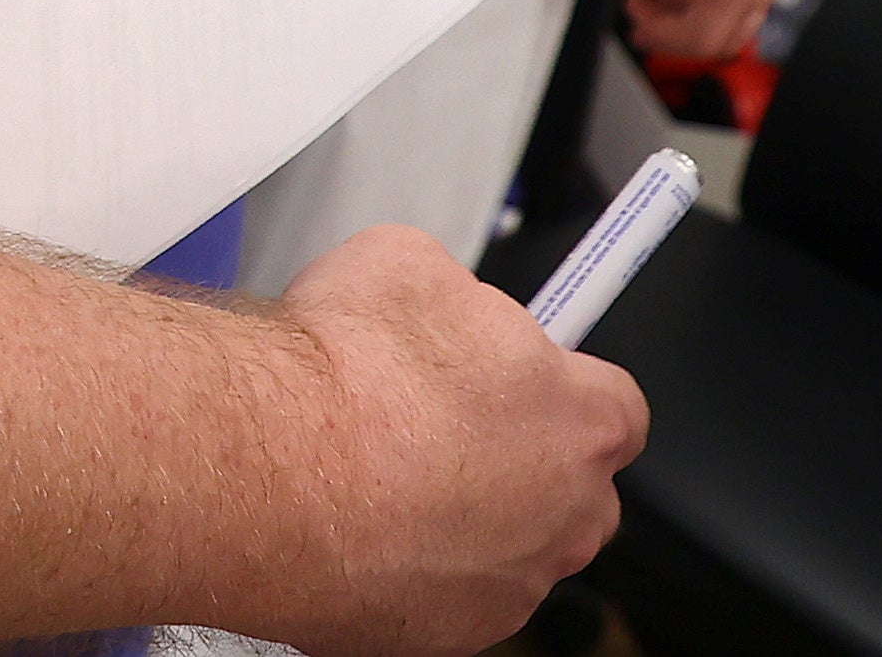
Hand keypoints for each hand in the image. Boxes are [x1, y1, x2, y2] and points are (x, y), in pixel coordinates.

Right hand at [220, 226, 647, 653]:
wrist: (267, 466)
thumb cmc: (344, 375)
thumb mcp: (407, 261)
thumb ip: (455, 296)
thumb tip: (440, 303)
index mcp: (580, 421)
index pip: (614, 405)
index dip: (556, 384)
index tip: (519, 373)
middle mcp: (564, 518)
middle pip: (571, 489)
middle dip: (520, 459)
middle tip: (440, 421)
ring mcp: (507, 588)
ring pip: (504, 549)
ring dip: (459, 516)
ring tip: (379, 473)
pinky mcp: (442, 637)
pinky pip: (440, 594)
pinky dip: (405, 565)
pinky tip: (353, 522)